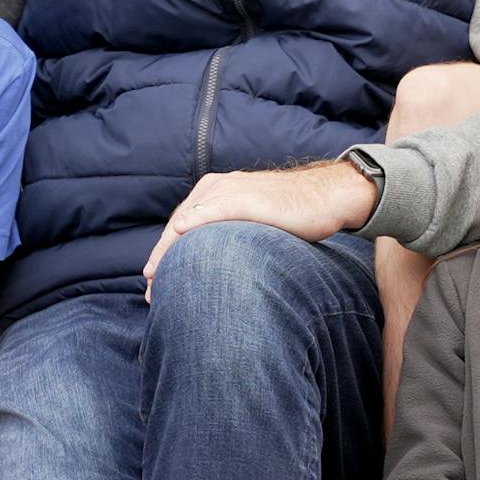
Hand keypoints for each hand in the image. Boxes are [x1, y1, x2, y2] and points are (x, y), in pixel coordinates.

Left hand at [142, 160, 378, 294]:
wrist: (329, 195)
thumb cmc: (295, 211)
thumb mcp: (254, 218)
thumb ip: (230, 231)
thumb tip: (214, 264)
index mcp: (216, 189)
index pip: (180, 224)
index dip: (165, 254)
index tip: (155, 284)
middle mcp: (218, 186)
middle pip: (178, 225)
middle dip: (162, 258)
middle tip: (150, 292)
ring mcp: (233, 190)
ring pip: (190, 220)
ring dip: (170, 250)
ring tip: (158, 280)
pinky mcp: (250, 198)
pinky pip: (216, 208)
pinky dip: (197, 219)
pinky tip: (183, 231)